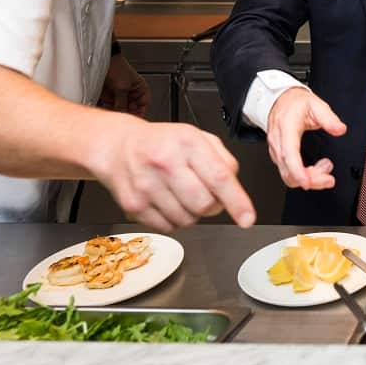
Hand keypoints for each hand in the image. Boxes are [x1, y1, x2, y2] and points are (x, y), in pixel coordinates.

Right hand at [96, 118, 255, 231]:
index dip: (237, 201)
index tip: (247, 218)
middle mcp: (165, 162)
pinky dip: (175, 220)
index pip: (219, 176)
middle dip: (213, 206)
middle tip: (206, 194)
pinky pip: (169, 227)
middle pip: (204, 204)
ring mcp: (147, 185)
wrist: (118, 147)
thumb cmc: (163, 143)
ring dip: (193, 214)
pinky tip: (167, 201)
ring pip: (188, 220)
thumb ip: (223, 159)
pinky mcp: (134, 205)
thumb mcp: (198, 137)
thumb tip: (235, 188)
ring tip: (182, 194)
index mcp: (187, 141)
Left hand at [99, 55, 150, 116]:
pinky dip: (108, 110)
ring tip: (112, 115)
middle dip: (125, 114)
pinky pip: (111, 108)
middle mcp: (131, 94)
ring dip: (115, 113)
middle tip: (121, 119)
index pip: (144, 106)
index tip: (134, 120)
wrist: (102, 62)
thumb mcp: (122, 87)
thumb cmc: (116, 67)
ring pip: (120, 110)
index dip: (140, 114)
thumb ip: (122, 103)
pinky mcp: (110, 97)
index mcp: (140, 89)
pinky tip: (106, 111)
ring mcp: (121, 96)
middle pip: (131, 110)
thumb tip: (122, 115)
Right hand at [265, 87, 346, 189]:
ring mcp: (276, 150)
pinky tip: (315, 169)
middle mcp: (278, 142)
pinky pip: (288, 172)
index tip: (307, 182)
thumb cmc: (295, 103)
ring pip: (288, 175)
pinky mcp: (278, 156)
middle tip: (329, 178)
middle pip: (289, 171)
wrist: (281, 100)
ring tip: (325, 167)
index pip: (289, 154)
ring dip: (309, 178)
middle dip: (310, 180)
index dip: (297, 171)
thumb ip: (329, 118)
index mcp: (286, 129)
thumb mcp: (316, 105)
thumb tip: (340, 129)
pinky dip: (303, 175)